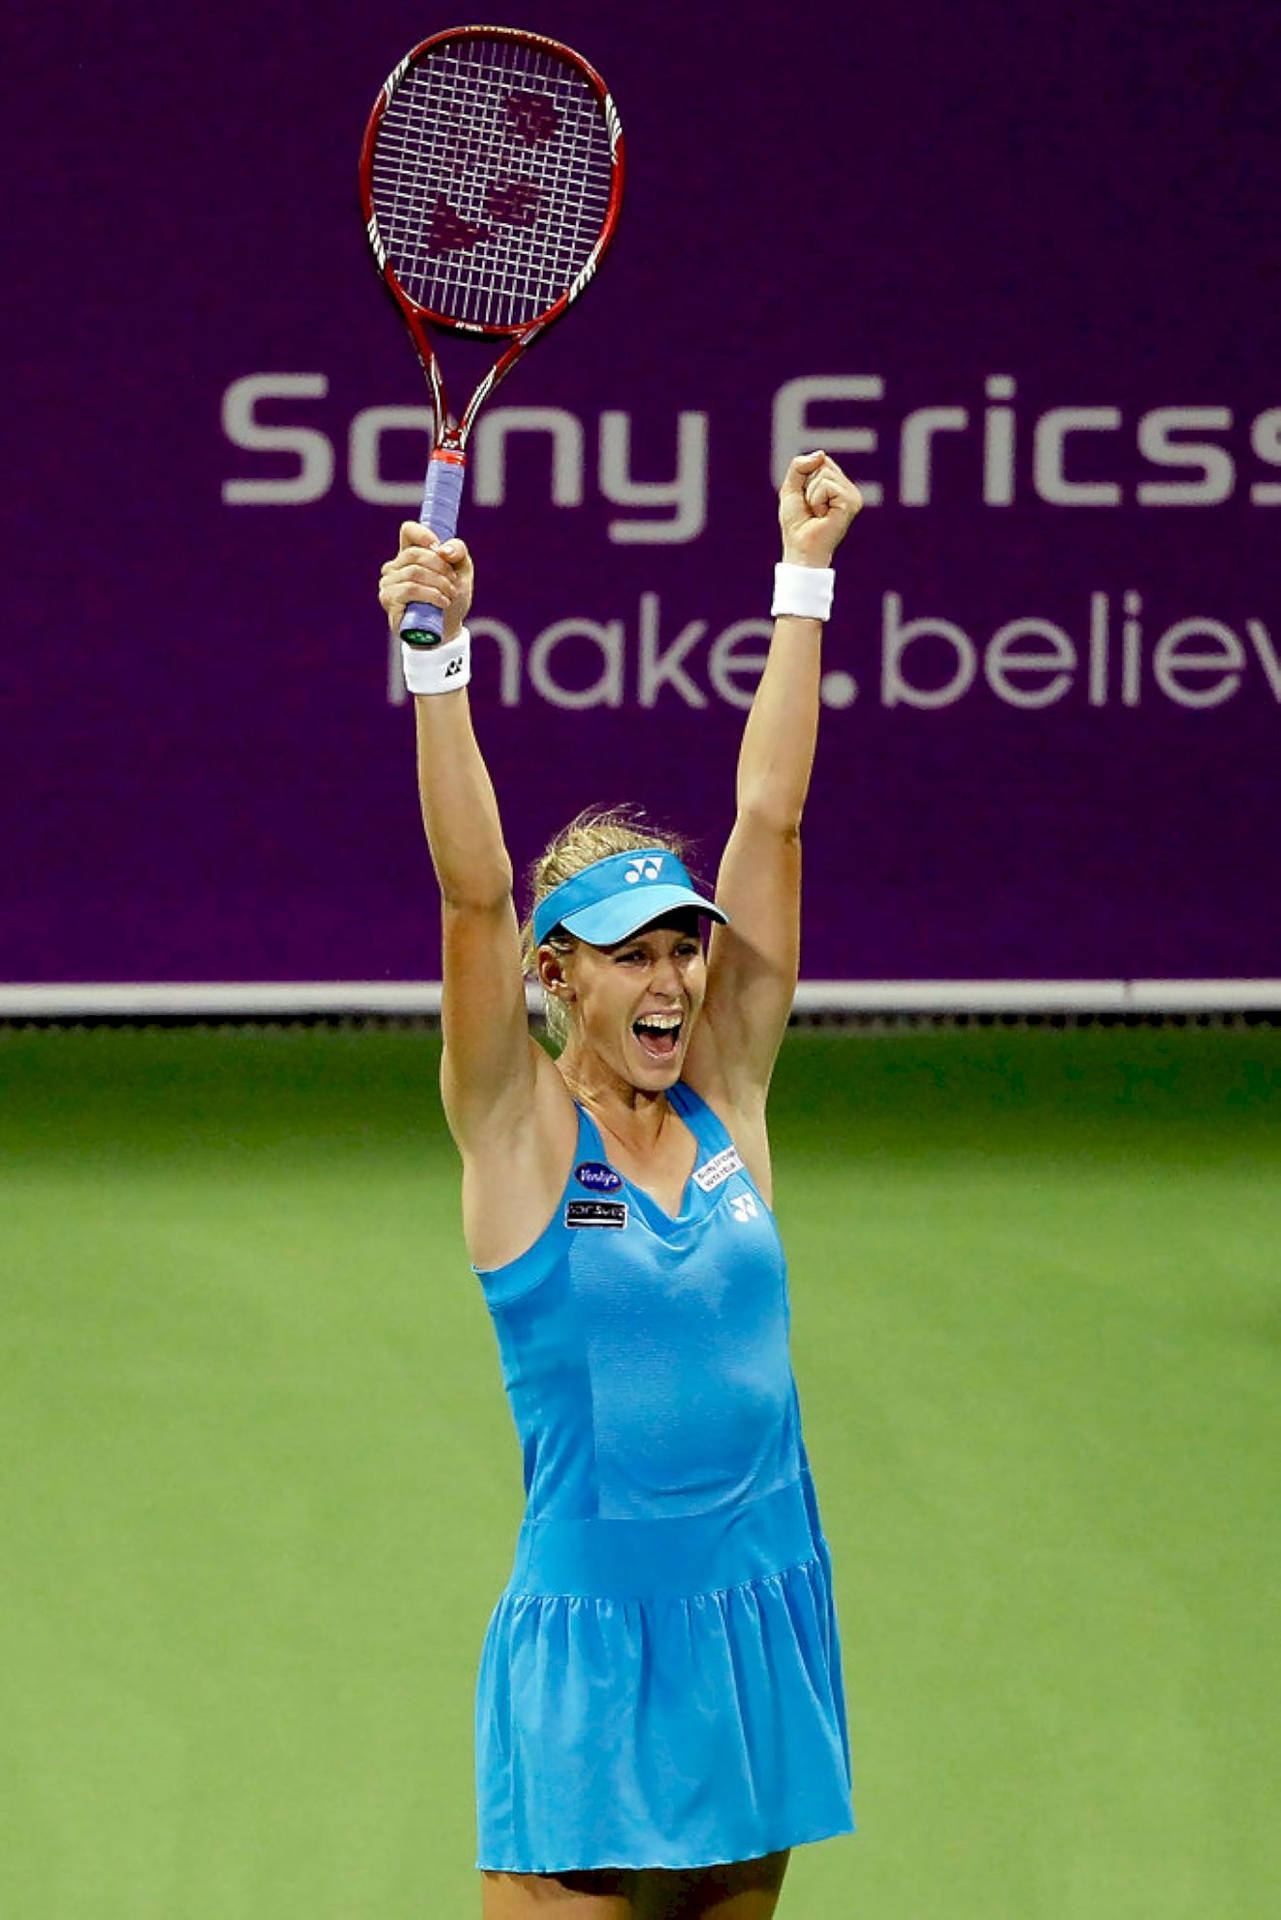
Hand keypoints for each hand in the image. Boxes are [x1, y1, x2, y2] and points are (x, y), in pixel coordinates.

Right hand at [378, 523, 474, 640]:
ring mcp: (389, 583)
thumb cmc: (451, 598)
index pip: (408, 531)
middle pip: (414, 554)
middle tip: (454, 582)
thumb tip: (443, 549)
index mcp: (410, 554)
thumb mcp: (463, 572)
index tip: (441, 549)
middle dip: (439, 566)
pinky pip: (409, 589)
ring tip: (451, 595)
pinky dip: (430, 594)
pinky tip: (442, 602)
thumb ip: (458, 552)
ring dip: (438, 583)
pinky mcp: (389, 600)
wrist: (447, 630)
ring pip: (414, 572)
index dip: (424, 535)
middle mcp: (395, 567)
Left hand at [778, 452, 861, 567]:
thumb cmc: (797, 523)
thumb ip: (800, 466)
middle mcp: (849, 490)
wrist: (801, 548)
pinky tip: (822, 515)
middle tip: (811, 508)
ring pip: (824, 474)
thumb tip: (821, 454)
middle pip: (823, 464)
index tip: (807, 500)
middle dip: (808, 486)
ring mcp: (852, 496)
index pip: (821, 461)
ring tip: (817, 513)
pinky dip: (816, 499)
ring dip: (812, 495)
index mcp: (839, 486)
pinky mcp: (851, 502)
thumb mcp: (791, 488)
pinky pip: (826, 485)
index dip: (806, 478)